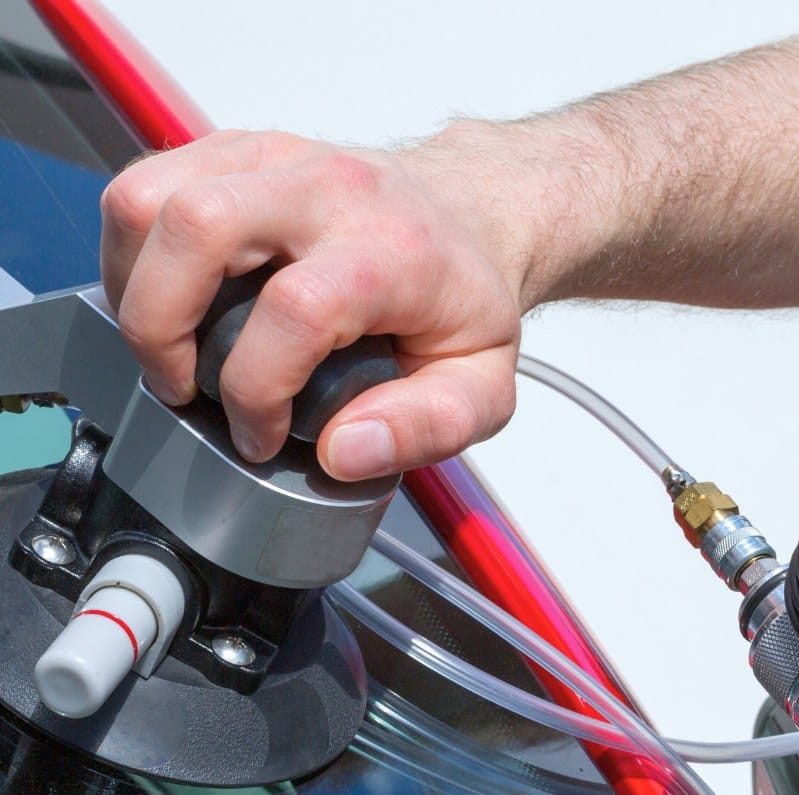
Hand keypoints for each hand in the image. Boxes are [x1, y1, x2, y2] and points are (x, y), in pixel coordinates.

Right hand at [100, 127, 529, 478]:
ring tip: (168, 348)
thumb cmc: (463, 299)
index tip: (263, 435)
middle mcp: (327, 189)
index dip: (258, 390)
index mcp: (393, 249)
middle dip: (160, 329)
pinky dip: (131, 256)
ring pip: (149, 199)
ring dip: (133, 289)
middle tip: (184, 389)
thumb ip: (425, 429)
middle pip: (198, 227)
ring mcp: (272, 159)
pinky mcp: (232, 153)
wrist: (468, 213)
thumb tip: (342, 452)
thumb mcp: (481, 387)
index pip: (296, 309)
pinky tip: (166, 304)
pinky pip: (142, 188)